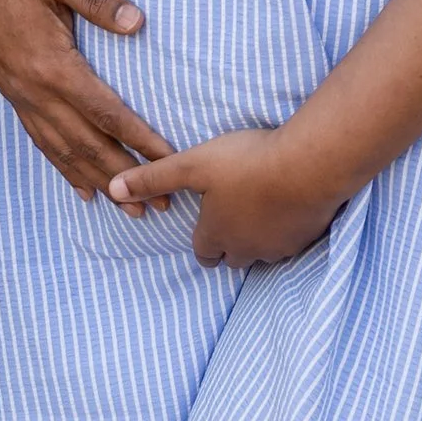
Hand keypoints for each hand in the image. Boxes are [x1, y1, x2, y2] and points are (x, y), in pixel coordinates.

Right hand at [0, 0, 174, 198]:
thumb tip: (138, 22)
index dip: (140, 140)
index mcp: (55, 66)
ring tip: (128, 208)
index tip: (169, 160)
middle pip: (88, 146)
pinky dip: (64, 167)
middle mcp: (37, 92)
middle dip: (126, 177)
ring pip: (65, 152)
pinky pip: (41, 141)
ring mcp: (22, 97)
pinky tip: (81, 185)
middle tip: (160, 205)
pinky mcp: (12, 95)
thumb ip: (98, 1)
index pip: (107, 113)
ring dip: (99, 181)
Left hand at [106, 124, 347, 268]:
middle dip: (228, 243)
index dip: (202, 239)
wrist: (310, 165)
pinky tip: (288, 205)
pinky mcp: (305, 238)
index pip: (203, 253)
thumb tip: (111, 190)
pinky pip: (290, 242)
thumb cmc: (247, 162)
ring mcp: (277, 247)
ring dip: (258, 237)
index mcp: (216, 234)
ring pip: (262, 252)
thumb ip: (153, 177)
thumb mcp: (192, 164)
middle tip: (231, 216)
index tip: (206, 223)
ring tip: (260, 209)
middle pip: (232, 259)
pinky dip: (285, 229)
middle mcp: (245, 249)